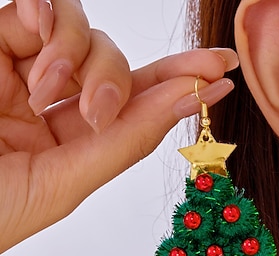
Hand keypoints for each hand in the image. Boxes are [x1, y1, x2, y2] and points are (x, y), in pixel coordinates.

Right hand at [0, 0, 237, 252]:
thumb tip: (182, 105)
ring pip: (81, 37)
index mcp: (71, 147)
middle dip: (152, 73)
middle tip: (186, 82)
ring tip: (48, 85)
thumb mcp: (60, 182)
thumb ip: (120, 144)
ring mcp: (17, 73)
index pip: (136, 113)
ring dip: (81, 55)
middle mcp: (50, 108)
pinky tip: (40, 29)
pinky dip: (47, 16)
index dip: (180, 89)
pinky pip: (33, 11)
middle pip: (118, 70)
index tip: (224, 74)